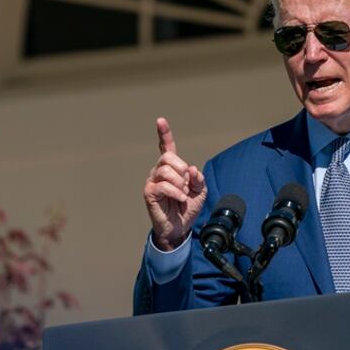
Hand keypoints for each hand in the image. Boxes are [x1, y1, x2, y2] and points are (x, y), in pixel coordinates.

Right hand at [143, 117, 206, 250]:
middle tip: (187, 184)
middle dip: (181, 169)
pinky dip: (175, 192)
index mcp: (172, 168)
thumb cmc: (187, 208)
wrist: (180, 228)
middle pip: (167, 158)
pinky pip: (162, 185)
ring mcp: (153, 182)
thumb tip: (190, 169)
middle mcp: (159, 172)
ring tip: (183, 194)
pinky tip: (180, 199)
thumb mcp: (200, 192)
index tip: (160, 120)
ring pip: (165, 170)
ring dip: (179, 183)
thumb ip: (198, 178)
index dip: (164, 134)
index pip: (166, 147)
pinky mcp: (149, 193)